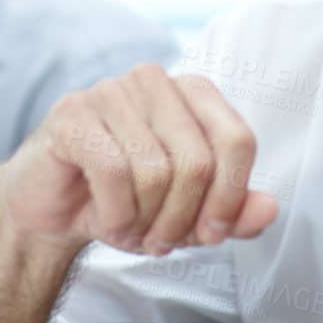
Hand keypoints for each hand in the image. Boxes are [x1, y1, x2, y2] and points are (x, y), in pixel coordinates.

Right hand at [0, 63, 277, 256]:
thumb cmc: (126, 200)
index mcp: (193, 92)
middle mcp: (156, 81)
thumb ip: (233, 212)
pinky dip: (116, 214)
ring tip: (132, 229)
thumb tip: (269, 208)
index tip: (211, 233)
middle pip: (198, 162)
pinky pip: (113, 173)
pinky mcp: (73, 112)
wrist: (54, 208)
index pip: (238, 140)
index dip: (230, 197)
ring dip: (145, 221)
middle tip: (162, 242)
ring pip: (155, 171)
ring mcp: (112, 90)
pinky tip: (109, 220)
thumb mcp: (189, 215)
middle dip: (182, 219)